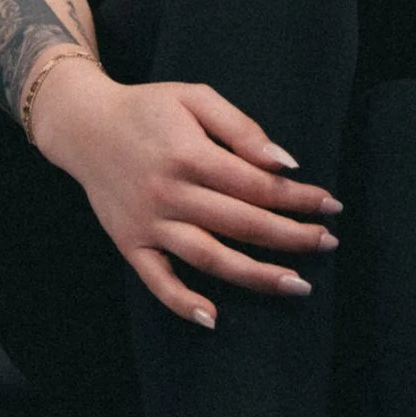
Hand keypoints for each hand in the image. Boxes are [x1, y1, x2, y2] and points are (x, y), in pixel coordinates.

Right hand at [33, 65, 341, 326]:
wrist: (84, 126)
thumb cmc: (148, 108)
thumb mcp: (195, 98)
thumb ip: (242, 128)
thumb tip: (285, 164)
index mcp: (189, 154)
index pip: (257, 185)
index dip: (299, 198)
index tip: (331, 206)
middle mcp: (169, 193)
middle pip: (242, 224)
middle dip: (292, 236)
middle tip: (329, 244)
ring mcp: (148, 224)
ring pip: (209, 258)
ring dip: (256, 275)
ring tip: (298, 285)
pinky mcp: (130, 244)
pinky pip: (157, 281)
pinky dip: (182, 302)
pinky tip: (213, 318)